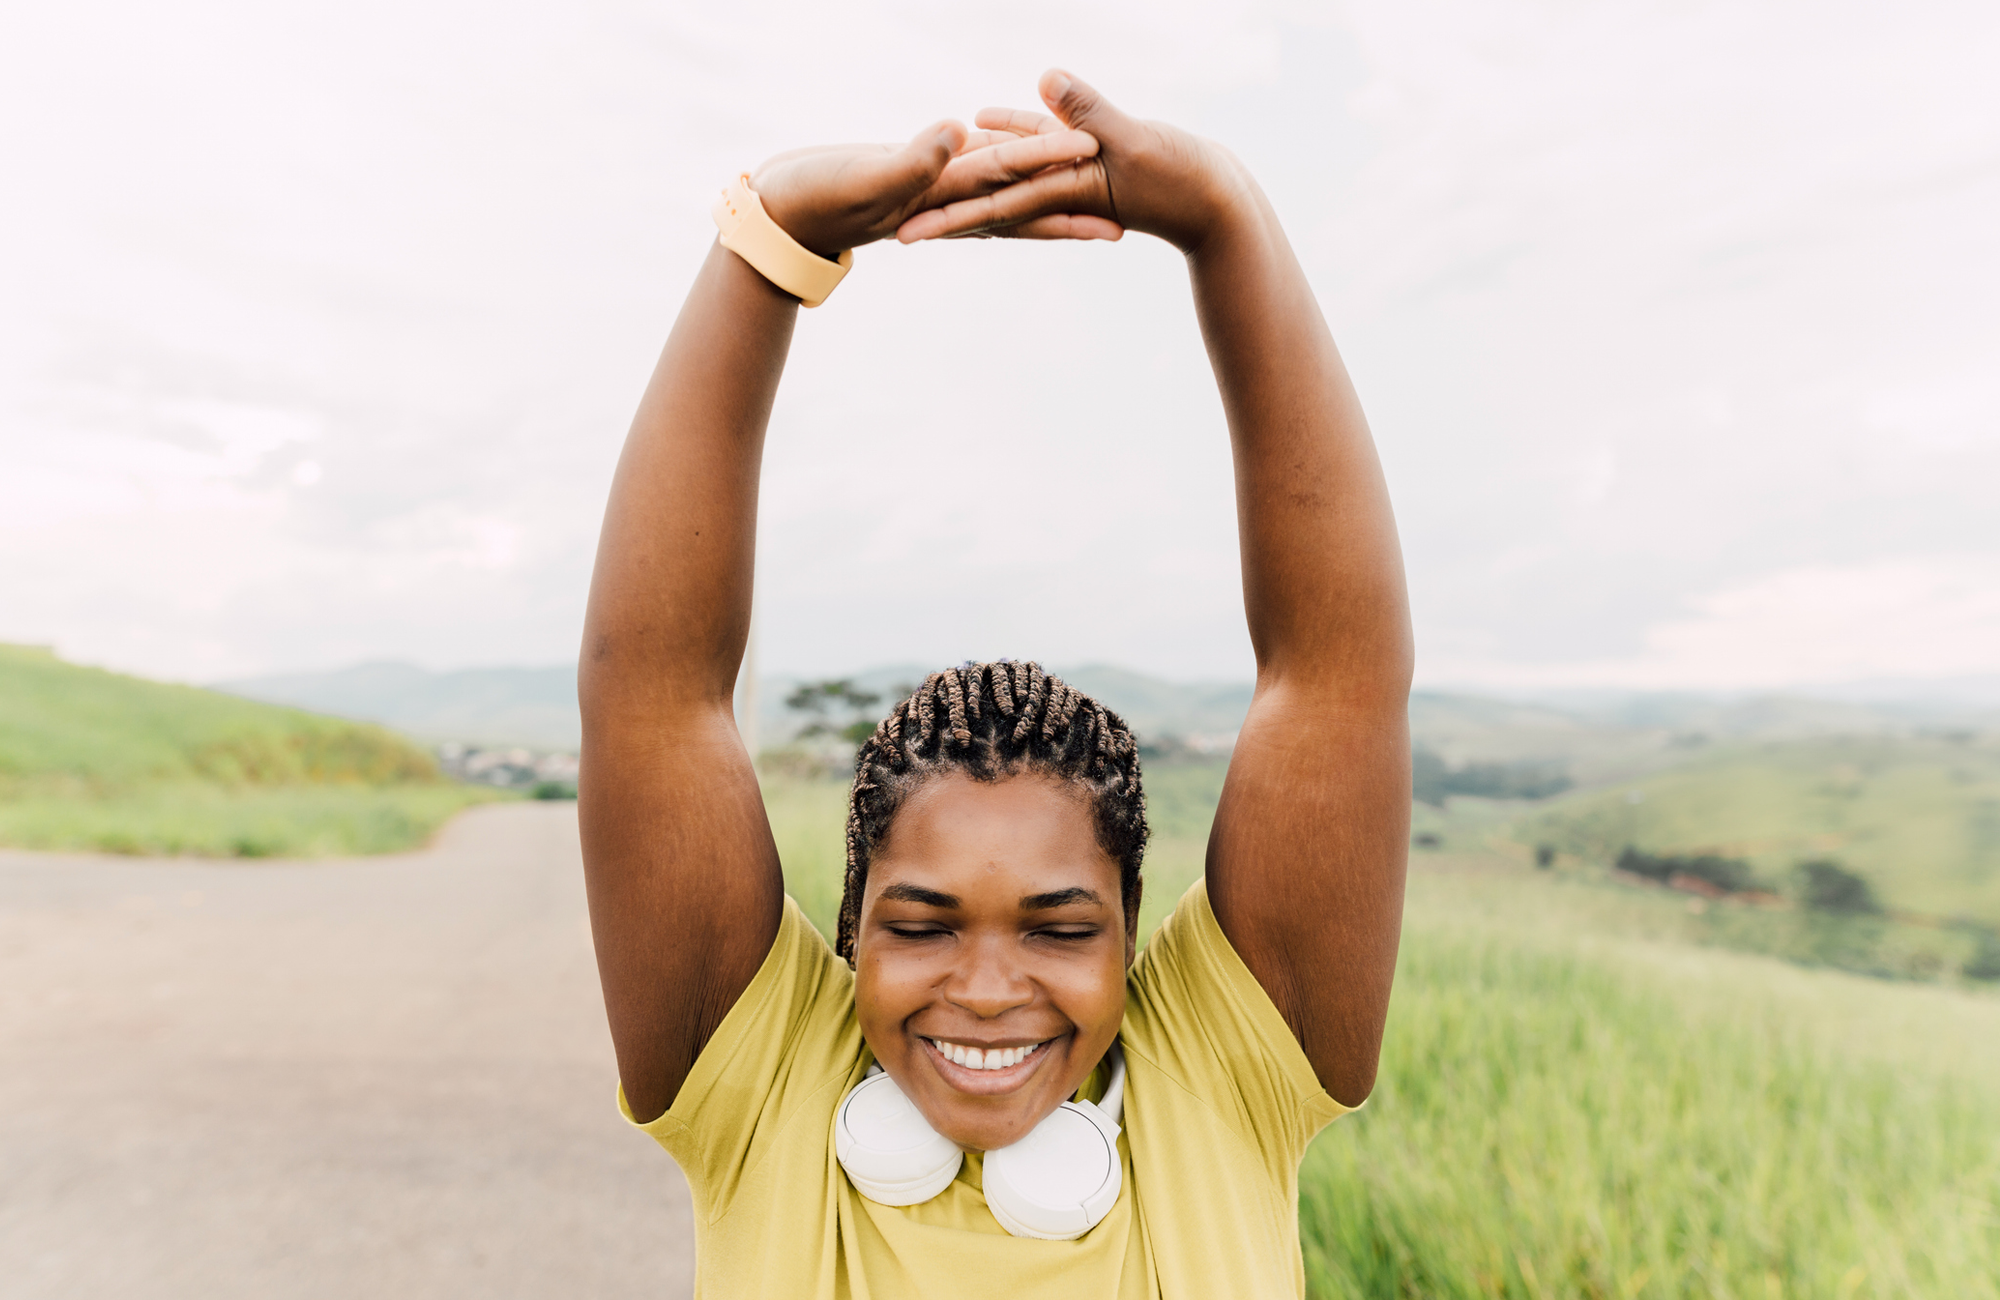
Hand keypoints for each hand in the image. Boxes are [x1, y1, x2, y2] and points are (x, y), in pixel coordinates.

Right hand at [749, 119, 1105, 260]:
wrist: (780, 219)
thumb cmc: (816, 199)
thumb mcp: (869, 174)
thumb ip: (915, 158)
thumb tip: (959, 133)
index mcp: (941, 194)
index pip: (1007, 173)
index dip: (1049, 160)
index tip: (1093, 148)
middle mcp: (947, 203)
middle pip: (1022, 206)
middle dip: (1070, 210)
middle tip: (1125, 218)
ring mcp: (935, 201)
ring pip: (1003, 199)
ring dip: (1044, 201)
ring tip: (1084, 203)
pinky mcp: (920, 192)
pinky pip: (972, 188)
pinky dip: (1001, 180)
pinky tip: (1018, 174)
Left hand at [896, 70, 1247, 251]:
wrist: (1222, 205)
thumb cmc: (1187, 182)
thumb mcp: (1135, 141)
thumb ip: (1090, 111)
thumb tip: (1045, 77)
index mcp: (1059, 192)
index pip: (992, 205)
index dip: (947, 214)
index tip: (905, 229)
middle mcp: (1057, 189)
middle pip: (988, 201)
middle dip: (943, 213)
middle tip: (895, 229)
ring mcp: (1070, 176)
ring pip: (1007, 174)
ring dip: (967, 178)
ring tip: (921, 177)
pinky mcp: (1088, 159)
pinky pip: (1040, 147)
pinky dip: (1014, 134)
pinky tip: (984, 115)